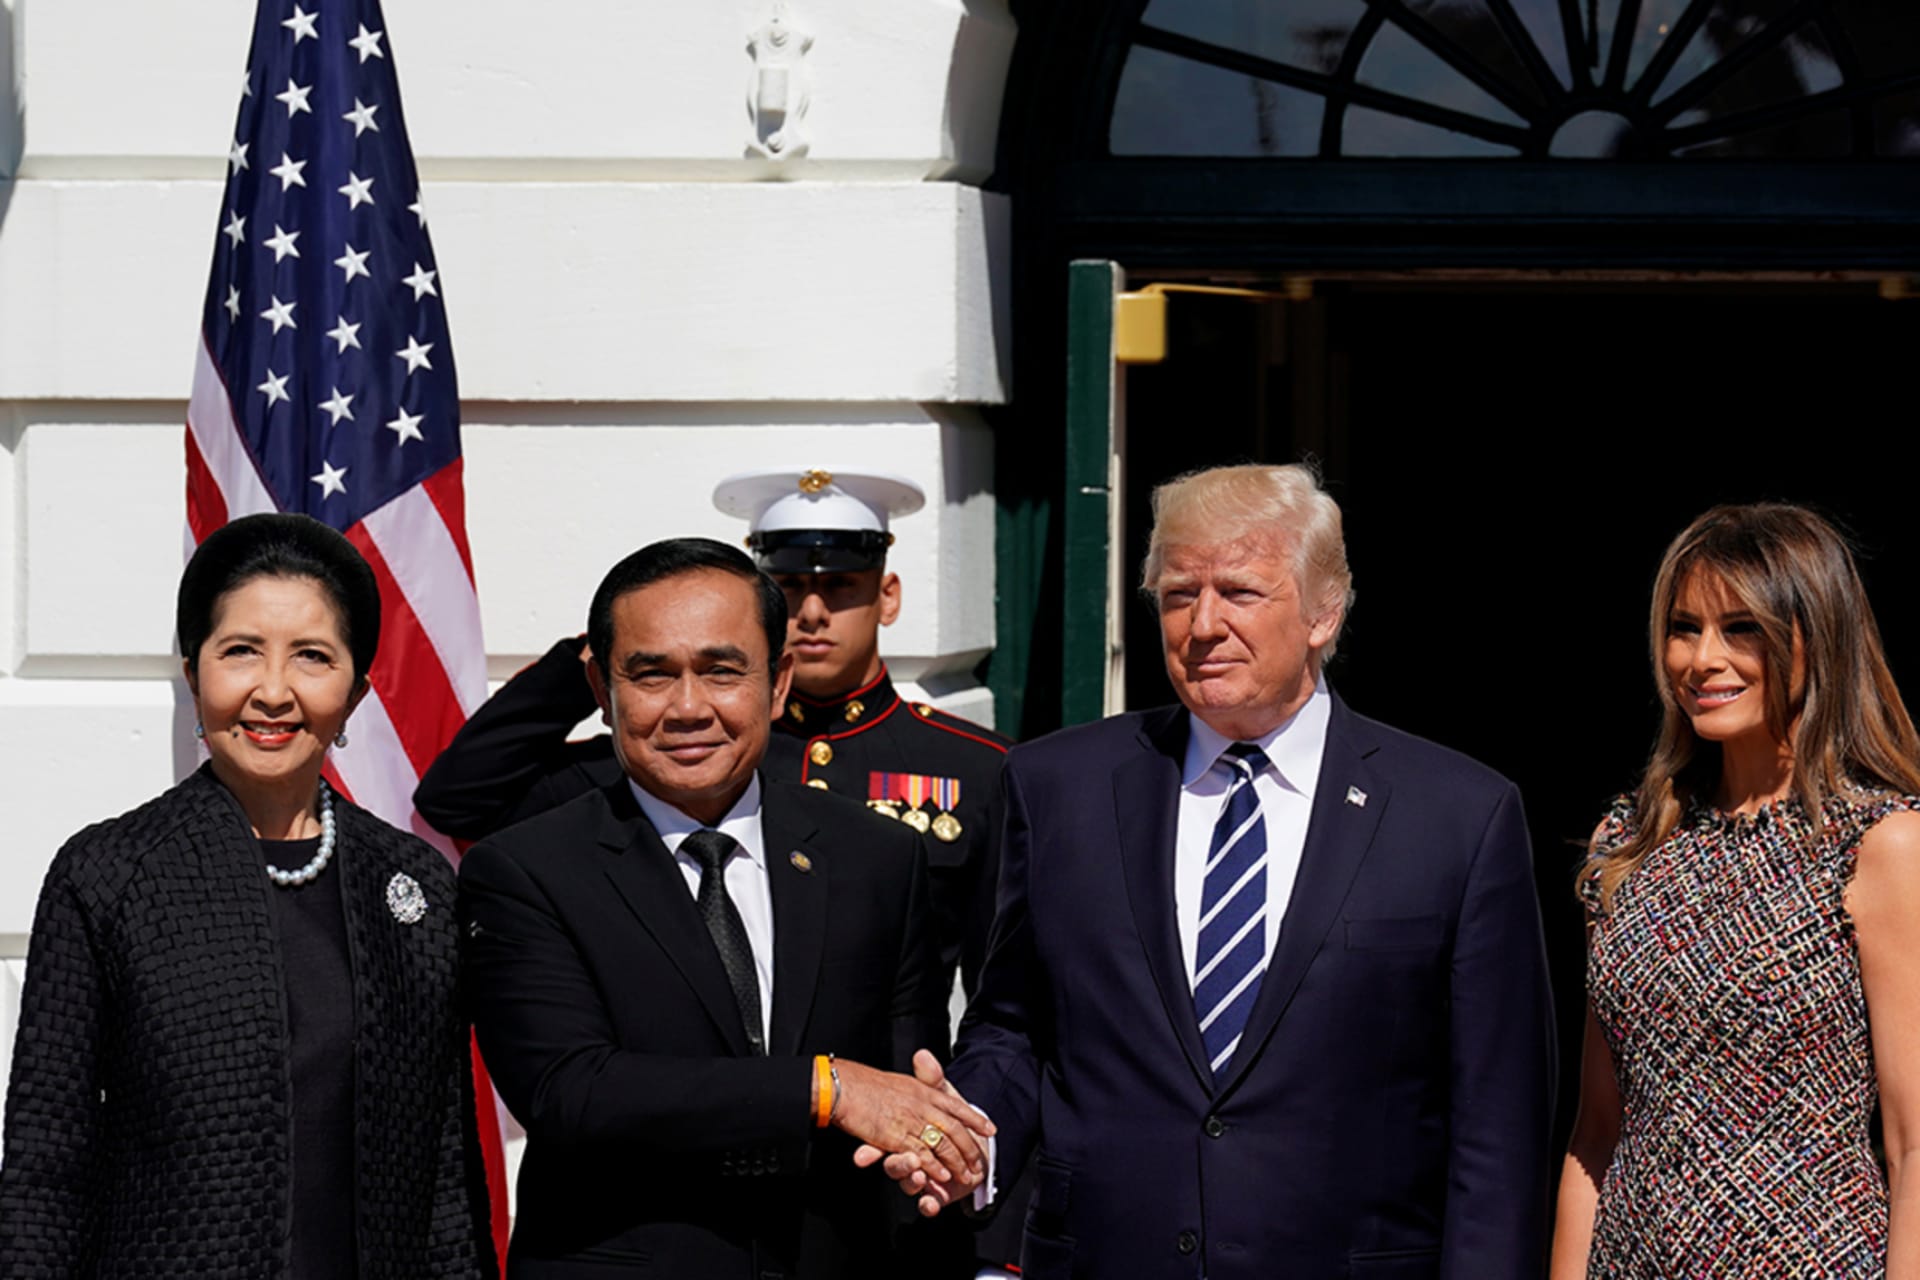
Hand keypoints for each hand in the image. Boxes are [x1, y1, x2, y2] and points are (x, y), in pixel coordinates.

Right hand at [836, 1050, 992, 1190]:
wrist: (845, 1086)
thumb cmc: (870, 1085)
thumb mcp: (903, 1081)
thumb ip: (921, 1076)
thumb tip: (928, 1059)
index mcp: (925, 1092)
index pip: (956, 1106)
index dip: (974, 1118)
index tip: (990, 1129)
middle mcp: (922, 1105)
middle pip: (955, 1128)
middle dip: (969, 1148)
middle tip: (980, 1163)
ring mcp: (911, 1122)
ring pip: (941, 1145)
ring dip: (954, 1162)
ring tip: (966, 1174)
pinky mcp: (897, 1139)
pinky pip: (920, 1155)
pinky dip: (933, 1167)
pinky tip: (941, 1177)